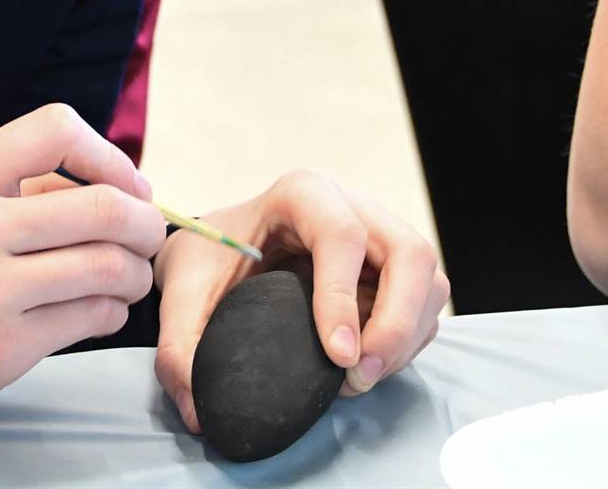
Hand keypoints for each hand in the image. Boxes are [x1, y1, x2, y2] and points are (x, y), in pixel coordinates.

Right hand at [0, 104, 167, 463]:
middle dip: (146, 223)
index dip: (109, 156)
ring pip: (109, 265)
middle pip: (104, 204)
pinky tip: (97, 314)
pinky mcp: (1, 348)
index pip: (56, 129)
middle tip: (147, 239)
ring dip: (135, 275)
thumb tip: (101, 187)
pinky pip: (92, 317)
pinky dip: (112, 314)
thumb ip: (7, 198)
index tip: (123, 186)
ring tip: (125, 283)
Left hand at [152, 169, 447, 431]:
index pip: (342, 234)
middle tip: (359, 374)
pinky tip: (365, 367)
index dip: (344, 295)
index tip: (335, 355)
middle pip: (410, 253)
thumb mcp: (182, 288)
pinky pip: (426, 306)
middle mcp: (353, 205)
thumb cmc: (209, 255)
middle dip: (395, 322)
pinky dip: (407, 343)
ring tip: (359, 379)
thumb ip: (178, 346)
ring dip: (405, 338)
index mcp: (302, 194)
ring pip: (429, 280)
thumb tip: (198, 412)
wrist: (220, 247)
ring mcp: (381, 235)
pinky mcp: (395, 270)